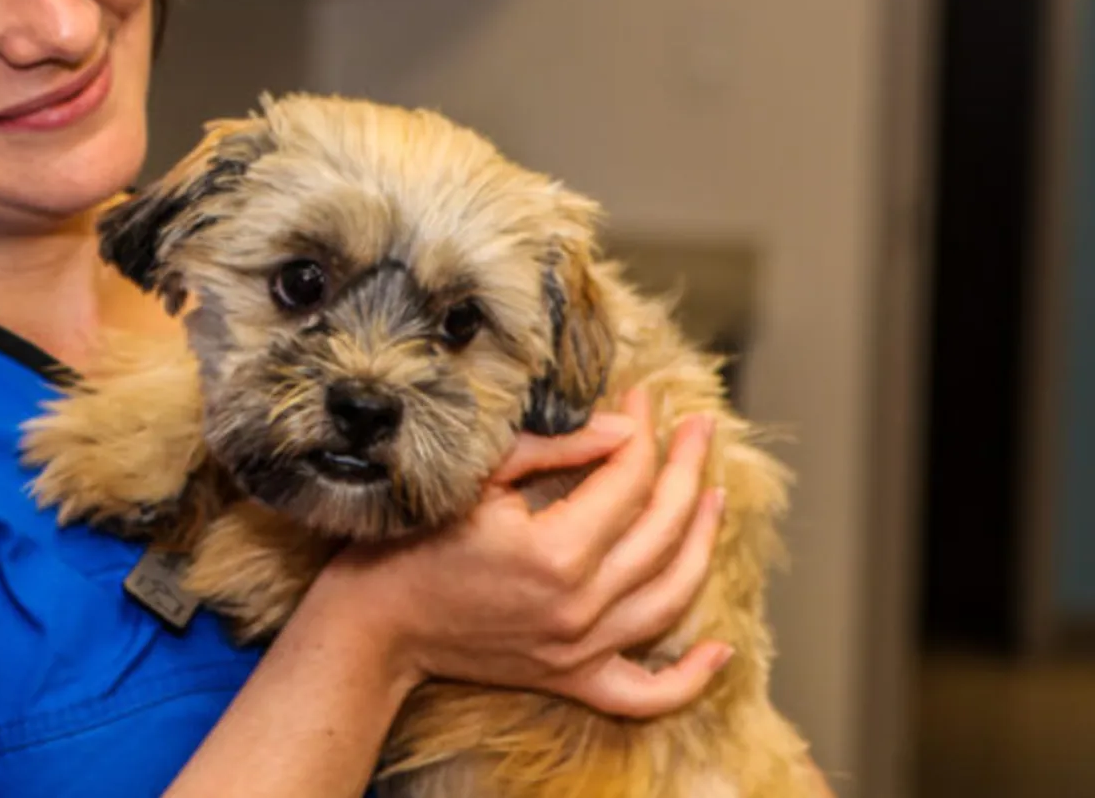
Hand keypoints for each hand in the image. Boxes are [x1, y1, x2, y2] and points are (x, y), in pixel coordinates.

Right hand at [314, 386, 728, 718]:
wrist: (374, 625)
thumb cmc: (410, 541)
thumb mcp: (474, 477)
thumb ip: (552, 448)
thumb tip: (619, 428)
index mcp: (554, 551)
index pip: (627, 479)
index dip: (640, 431)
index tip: (640, 400)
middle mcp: (578, 605)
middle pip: (661, 528)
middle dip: (685, 468)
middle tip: (696, 427)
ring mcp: (579, 649)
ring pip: (671, 596)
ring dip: (702, 542)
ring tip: (713, 495)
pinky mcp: (570, 678)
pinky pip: (646, 693)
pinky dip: (690, 679)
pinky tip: (721, 650)